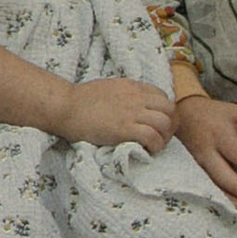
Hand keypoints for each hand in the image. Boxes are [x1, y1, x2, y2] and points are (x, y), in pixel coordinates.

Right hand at [55, 76, 179, 154]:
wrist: (66, 106)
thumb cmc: (81, 100)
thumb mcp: (111, 88)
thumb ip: (126, 95)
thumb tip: (135, 106)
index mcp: (133, 86)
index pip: (163, 97)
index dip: (164, 112)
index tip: (157, 124)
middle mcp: (137, 97)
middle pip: (170, 109)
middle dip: (170, 125)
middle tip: (161, 137)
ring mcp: (132, 112)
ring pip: (165, 123)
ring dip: (164, 137)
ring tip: (155, 145)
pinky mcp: (124, 129)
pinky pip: (152, 136)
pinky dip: (155, 145)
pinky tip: (148, 150)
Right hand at [173, 90, 236, 199]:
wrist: (184, 114)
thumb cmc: (215, 115)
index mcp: (221, 136)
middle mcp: (209, 152)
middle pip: (222, 173)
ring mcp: (201, 163)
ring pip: (213, 182)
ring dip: (227, 195)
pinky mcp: (196, 170)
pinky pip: (207, 184)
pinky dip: (219, 195)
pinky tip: (230, 204)